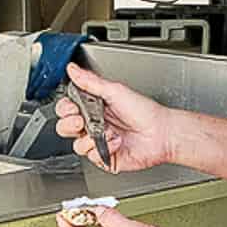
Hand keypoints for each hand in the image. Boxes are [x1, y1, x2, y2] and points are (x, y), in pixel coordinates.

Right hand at [54, 63, 173, 172]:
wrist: (162, 134)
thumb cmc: (145, 111)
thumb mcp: (115, 90)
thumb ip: (91, 81)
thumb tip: (73, 69)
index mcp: (93, 107)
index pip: (67, 108)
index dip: (65, 108)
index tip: (72, 106)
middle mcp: (93, 125)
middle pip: (65, 127)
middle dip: (69, 124)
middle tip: (80, 121)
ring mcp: (98, 142)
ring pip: (76, 145)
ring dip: (89, 138)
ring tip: (107, 132)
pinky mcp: (105, 157)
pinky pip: (92, 157)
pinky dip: (103, 149)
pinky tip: (116, 142)